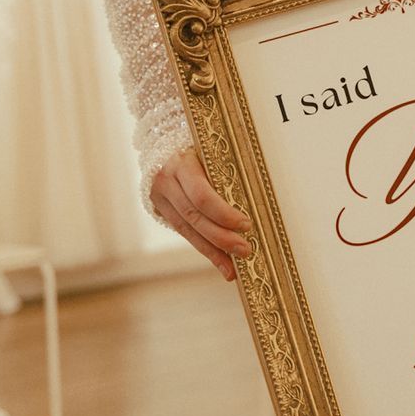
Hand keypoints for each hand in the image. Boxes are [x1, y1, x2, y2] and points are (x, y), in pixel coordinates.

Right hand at [151, 144, 253, 280]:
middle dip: (221, 237)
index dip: (224, 213)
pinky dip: (205, 250)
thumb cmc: (198, 148)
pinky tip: (221, 263)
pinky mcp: (161, 210)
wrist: (164, 147)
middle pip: (195, 217)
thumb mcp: (209, 153)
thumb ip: (223, 173)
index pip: (202, 195)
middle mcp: (165, 182)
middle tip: (245, 250)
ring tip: (233, 268)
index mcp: (181, 164)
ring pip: (188, 230)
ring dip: (213, 252)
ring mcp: (160, 198)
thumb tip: (254, 202)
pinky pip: (185, 233)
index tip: (246, 225)